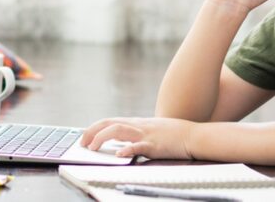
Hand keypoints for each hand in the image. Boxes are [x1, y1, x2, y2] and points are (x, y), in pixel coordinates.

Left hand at [80, 117, 195, 158]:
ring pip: (119, 130)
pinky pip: (138, 146)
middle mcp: (137, 126)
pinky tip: (119, 154)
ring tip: (92, 148)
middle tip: (82, 143)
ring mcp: (145, 134)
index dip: (94, 127)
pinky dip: (127, 149)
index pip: (109, 121)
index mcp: (135, 123)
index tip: (84, 136)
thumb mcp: (150, 130)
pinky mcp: (154, 145)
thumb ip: (135, 133)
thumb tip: (120, 141)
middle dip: (92, 132)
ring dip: (102, 138)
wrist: (191, 135)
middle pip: (109, 123)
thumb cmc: (171, 134)